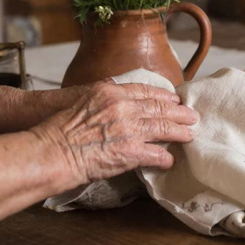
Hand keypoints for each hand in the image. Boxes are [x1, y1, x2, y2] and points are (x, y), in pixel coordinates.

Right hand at [31, 81, 198, 184]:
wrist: (52, 151)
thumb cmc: (60, 127)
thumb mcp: (81, 97)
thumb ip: (102, 91)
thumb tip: (114, 84)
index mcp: (111, 92)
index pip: (145, 91)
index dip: (163, 96)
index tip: (174, 99)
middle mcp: (124, 107)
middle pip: (160, 108)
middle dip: (179, 113)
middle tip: (192, 115)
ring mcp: (129, 129)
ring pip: (164, 129)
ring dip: (180, 133)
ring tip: (190, 135)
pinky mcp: (131, 152)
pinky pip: (156, 154)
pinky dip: (164, 158)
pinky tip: (170, 160)